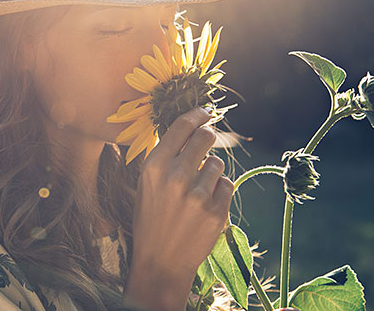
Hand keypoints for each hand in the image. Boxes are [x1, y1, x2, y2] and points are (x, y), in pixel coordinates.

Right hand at [123, 107, 232, 310]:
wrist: (160, 262)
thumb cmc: (151, 219)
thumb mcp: (146, 185)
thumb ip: (165, 157)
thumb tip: (188, 127)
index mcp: (154, 166)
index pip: (182, 126)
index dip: (197, 114)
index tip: (206, 111)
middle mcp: (176, 177)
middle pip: (206, 137)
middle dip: (209, 138)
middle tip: (206, 144)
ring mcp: (198, 195)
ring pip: (218, 163)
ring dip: (211, 172)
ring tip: (197, 191)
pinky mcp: (216, 211)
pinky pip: (227, 185)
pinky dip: (219, 192)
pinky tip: (204, 206)